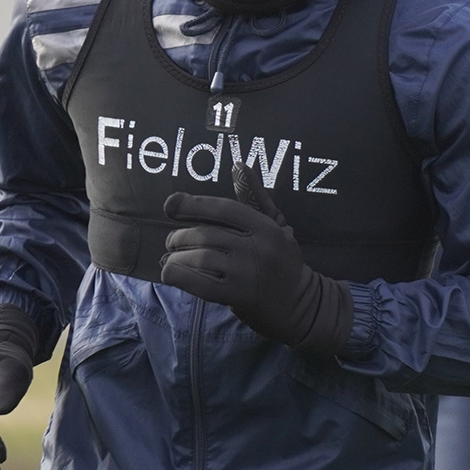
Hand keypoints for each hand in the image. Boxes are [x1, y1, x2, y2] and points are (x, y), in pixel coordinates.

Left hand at [160, 164, 353, 355]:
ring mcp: (247, 273)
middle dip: (180, 236)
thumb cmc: (282, 260)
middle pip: (206, 234)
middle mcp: (258, 248)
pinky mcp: (237, 296)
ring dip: (176, 257)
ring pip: (199, 257)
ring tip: (170, 258)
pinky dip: (178, 276)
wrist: (299, 305)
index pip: (223, 209)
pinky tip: (171, 273)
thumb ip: (254, 197)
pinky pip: (198, 283)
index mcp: (265, 227)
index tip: (170, 205)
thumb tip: (238, 164)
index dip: (193, 205)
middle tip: (172, 241)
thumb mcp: (275, 225)